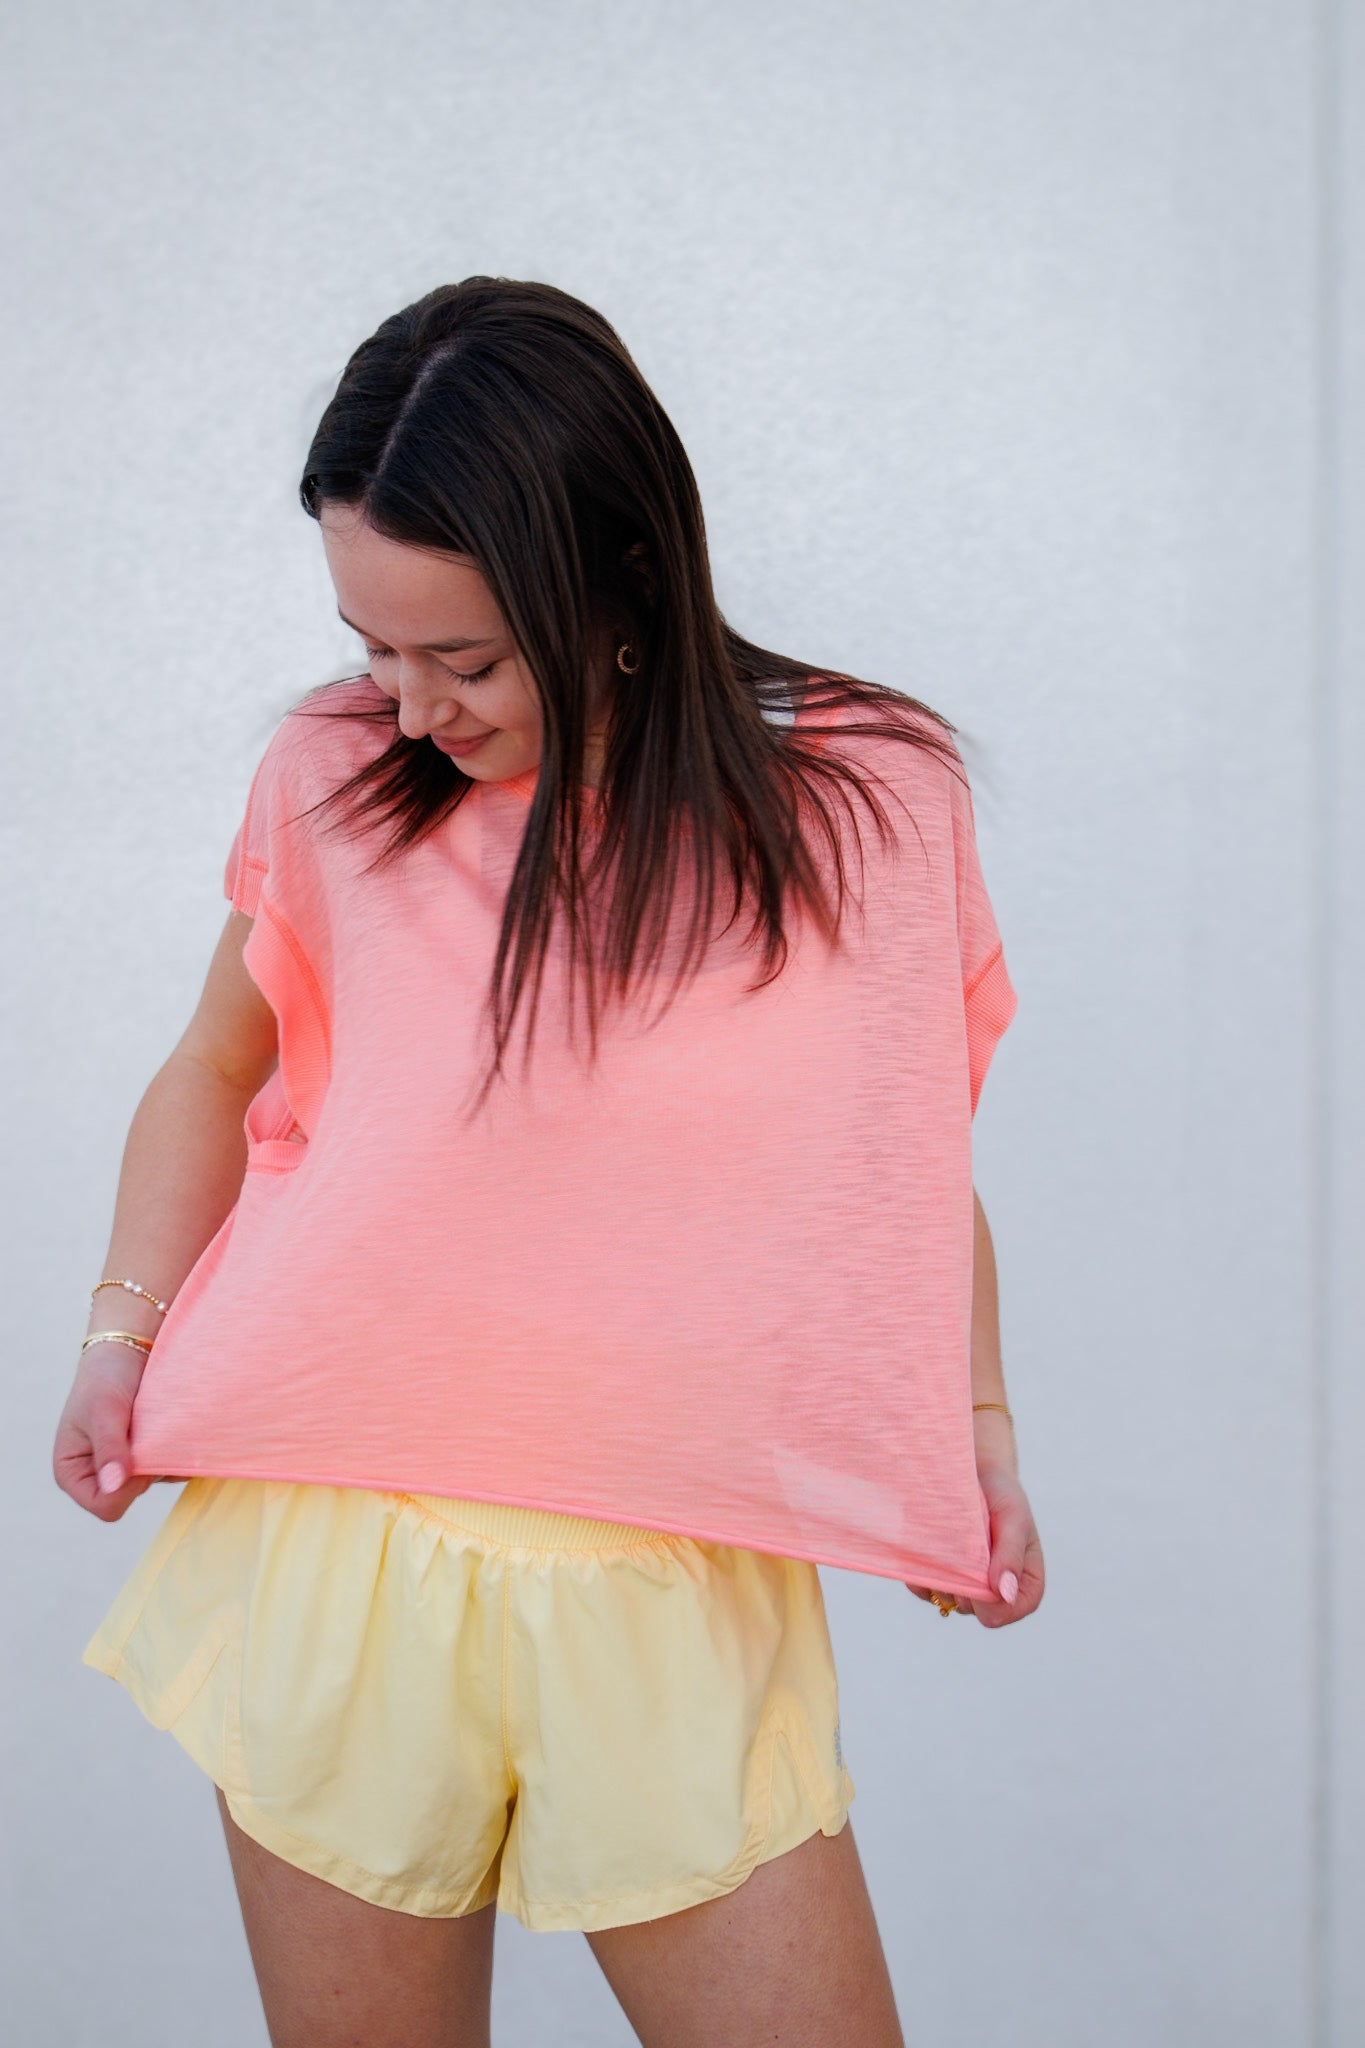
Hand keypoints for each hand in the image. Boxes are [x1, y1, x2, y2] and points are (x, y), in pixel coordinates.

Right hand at [53, 1344, 155, 1520]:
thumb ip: (110, 1449)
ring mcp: (123, 1467)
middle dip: (146, 1466)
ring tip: (155, 1422)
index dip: (128, 1486)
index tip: (137, 1451)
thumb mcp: (105, 1412)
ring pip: (155, 1481)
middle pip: (133, 1496)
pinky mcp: (145, 1455)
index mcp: (72, 1474)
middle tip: (147, 1429)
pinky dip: (174, 1449)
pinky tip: (169, 1424)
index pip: (106, 1506)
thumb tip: (115, 1486)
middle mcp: (97, 1476)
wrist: (128, 1349)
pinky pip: (170, 1467)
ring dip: (162, 1455)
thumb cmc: (106, 1377)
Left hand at [904, 1461, 1044, 1626]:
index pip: (1013, 1610)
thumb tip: (1004, 1594)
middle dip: (966, 1584)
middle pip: (976, 1609)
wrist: (971, 1473)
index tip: (979, 1583)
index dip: (995, 1606)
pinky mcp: (940, 1577)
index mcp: (1025, 1581)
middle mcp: (995, 1590)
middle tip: (962, 1546)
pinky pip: (924, 1590)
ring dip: (943, 1578)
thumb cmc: (1001, 1495)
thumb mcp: (1012, 1519)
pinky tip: (925, 1551)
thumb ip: (1010, 1555)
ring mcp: (967, 1586)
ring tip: (945, 1542)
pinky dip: (922, 1575)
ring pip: (948, 1601)